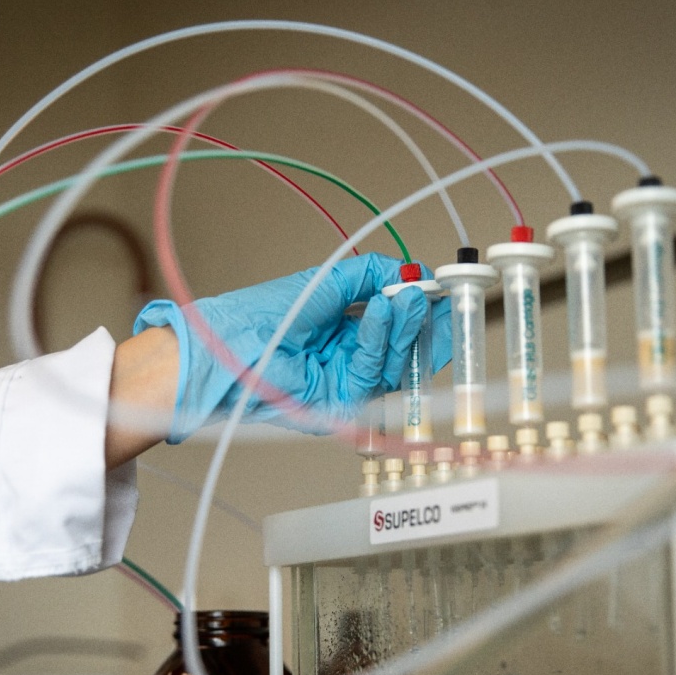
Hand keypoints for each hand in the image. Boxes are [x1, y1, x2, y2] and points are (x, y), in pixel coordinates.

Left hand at [134, 254, 450, 441]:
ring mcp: (345, 382)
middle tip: (437, 295)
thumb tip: (408, 269)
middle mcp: (346, 357)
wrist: (232, 346)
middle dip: (423, 321)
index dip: (420, 309)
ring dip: (403, 326)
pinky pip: (373, 373)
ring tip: (406, 297)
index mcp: (341, 329)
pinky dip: (381, 340)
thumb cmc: (263, 315)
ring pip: (393, 361)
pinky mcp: (342, 405)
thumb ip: (370, 274)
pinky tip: (384, 312)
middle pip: (401, 347)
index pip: (393, 324)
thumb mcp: (327, 282)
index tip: (444, 290)